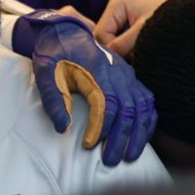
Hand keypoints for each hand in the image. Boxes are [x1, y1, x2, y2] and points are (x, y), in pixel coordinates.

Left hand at [13, 9, 157, 164]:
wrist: (65, 32)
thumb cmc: (54, 56)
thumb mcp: (46, 76)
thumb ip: (54, 101)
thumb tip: (62, 128)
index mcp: (97, 73)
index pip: (106, 105)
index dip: (100, 128)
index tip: (89, 145)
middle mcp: (118, 74)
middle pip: (127, 110)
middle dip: (120, 138)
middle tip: (111, 161)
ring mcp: (127, 75)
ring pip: (142, 107)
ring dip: (138, 133)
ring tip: (130, 155)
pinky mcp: (131, 78)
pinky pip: (147, 100)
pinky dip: (147, 120)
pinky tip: (143, 136)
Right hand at [91, 0, 168, 58]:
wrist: (192, 23)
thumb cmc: (170, 22)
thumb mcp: (143, 33)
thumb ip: (121, 45)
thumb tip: (104, 59)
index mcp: (117, 4)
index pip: (101, 33)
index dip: (111, 48)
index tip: (130, 54)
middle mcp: (115, 10)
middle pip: (104, 39)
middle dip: (118, 51)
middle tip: (137, 54)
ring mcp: (121, 20)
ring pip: (111, 45)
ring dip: (124, 54)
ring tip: (142, 52)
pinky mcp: (128, 30)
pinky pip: (120, 46)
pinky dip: (129, 53)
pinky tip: (141, 52)